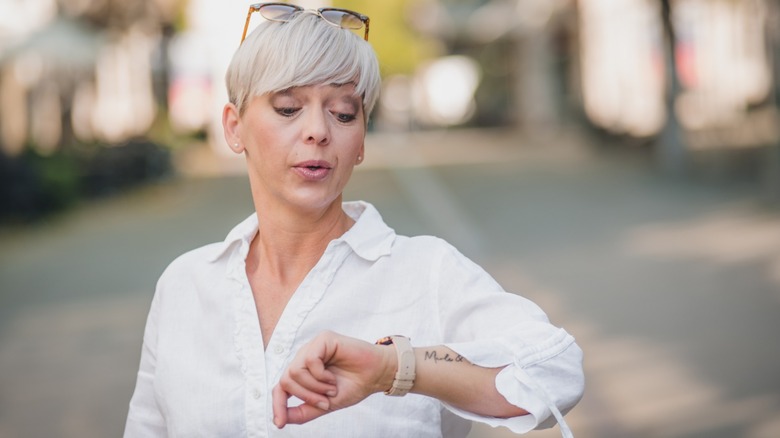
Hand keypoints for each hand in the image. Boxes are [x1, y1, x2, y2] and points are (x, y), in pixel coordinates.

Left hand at [272, 331, 394, 427]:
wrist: (376, 376)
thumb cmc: (353, 386)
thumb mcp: (325, 405)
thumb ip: (304, 411)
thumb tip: (281, 420)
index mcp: (303, 372)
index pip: (280, 387)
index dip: (278, 405)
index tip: (280, 423)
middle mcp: (304, 358)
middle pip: (286, 380)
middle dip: (305, 396)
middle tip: (325, 402)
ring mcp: (312, 347)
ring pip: (295, 371)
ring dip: (315, 387)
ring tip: (332, 388)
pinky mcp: (323, 339)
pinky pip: (309, 361)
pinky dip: (321, 376)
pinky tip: (332, 378)